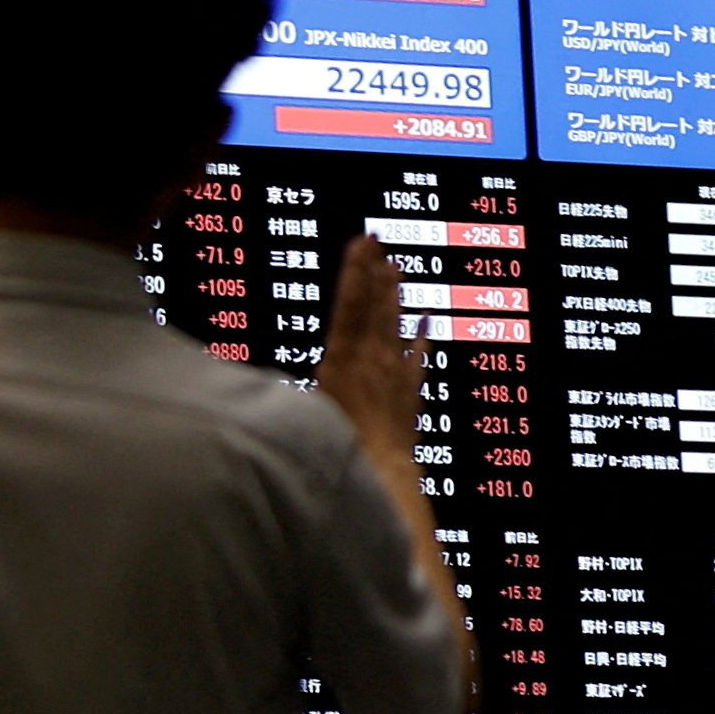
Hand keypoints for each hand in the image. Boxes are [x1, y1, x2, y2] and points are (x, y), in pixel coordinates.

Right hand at [313, 235, 427, 454]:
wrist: (378, 473)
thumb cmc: (334, 446)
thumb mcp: (306, 409)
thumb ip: (303, 381)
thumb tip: (289, 365)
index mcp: (342, 359)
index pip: (348, 304)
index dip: (354, 270)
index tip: (359, 242)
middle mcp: (371, 359)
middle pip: (374, 305)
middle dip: (374, 270)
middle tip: (378, 240)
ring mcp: (394, 374)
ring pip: (395, 324)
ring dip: (394, 294)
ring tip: (395, 266)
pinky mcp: (409, 393)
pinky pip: (418, 357)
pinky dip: (422, 337)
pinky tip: (426, 319)